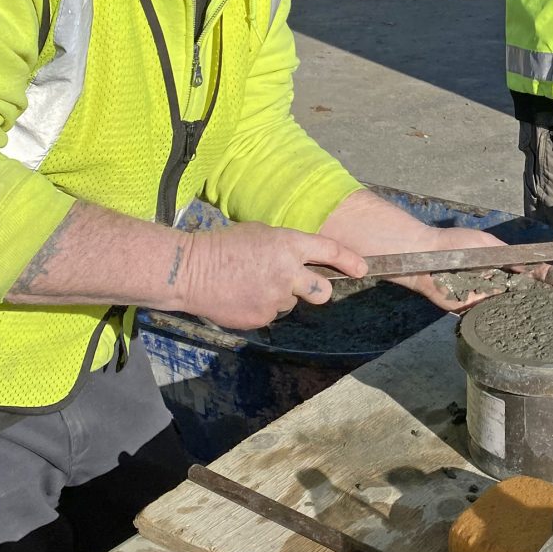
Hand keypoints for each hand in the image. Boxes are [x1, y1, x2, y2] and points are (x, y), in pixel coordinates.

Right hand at [179, 222, 367, 328]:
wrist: (190, 271)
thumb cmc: (224, 245)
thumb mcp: (261, 233)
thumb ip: (287, 247)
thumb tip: (301, 260)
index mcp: (289, 245)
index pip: (330, 251)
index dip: (350, 261)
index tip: (362, 269)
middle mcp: (288, 273)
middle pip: (322, 290)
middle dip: (319, 290)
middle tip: (307, 286)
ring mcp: (275, 299)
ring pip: (291, 302)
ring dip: (281, 296)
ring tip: (254, 284)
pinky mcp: (261, 318)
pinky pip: (271, 314)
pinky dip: (262, 307)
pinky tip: (243, 296)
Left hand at [391, 227, 552, 311]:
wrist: (426, 256)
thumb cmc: (457, 245)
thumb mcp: (488, 245)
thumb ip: (509, 256)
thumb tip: (533, 264)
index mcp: (503, 265)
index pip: (531, 273)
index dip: (548, 278)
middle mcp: (497, 284)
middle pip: (524, 294)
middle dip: (544, 299)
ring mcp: (485, 299)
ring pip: (509, 309)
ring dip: (526, 315)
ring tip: (548, 321)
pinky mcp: (470, 312)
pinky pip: (488, 320)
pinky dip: (501, 325)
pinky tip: (518, 331)